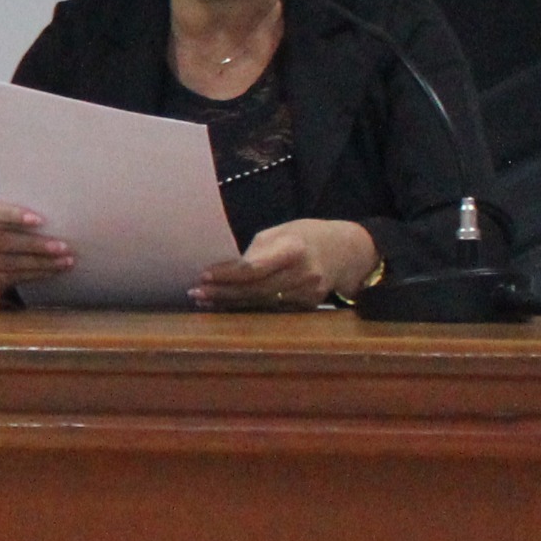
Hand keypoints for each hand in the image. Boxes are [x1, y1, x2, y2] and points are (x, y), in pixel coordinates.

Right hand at [0, 200, 75, 292]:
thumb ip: (11, 215)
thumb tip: (52, 220)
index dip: (14, 215)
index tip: (40, 220)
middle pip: (2, 242)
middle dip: (35, 245)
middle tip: (63, 246)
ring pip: (8, 263)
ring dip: (40, 263)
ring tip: (64, 261)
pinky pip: (9, 278)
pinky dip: (34, 274)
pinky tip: (51, 271)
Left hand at [195, 218, 377, 311]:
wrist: (345, 252)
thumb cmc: (304, 237)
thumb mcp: (281, 232)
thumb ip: (255, 251)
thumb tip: (225, 271)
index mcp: (295, 249)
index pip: (255, 268)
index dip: (227, 275)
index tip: (204, 275)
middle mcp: (304, 274)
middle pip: (255, 289)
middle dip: (222, 293)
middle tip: (194, 292)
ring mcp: (308, 293)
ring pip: (260, 302)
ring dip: (229, 303)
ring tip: (202, 299)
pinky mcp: (307, 306)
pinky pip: (270, 308)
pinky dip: (246, 307)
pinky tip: (225, 305)